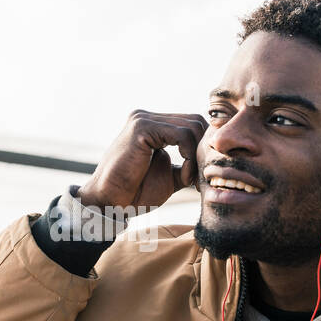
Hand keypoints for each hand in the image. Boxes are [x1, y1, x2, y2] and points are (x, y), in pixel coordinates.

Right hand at [77, 111, 207, 209]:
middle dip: (203, 149)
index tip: (199, 176)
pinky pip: (181, 134)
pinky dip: (189, 155)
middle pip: (196, 121)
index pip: (192, 123)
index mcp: (153, 125)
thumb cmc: (136, 193)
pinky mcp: (141, 127)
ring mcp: (143, 119)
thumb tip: (209, 158)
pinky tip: (184, 175)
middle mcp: (147, 117)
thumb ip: (187, 163)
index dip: (202, 147)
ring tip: (189, 179)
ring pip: (191, 126)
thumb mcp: (170, 176)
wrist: (111, 203)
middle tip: (199, 177)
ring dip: (197, 155)